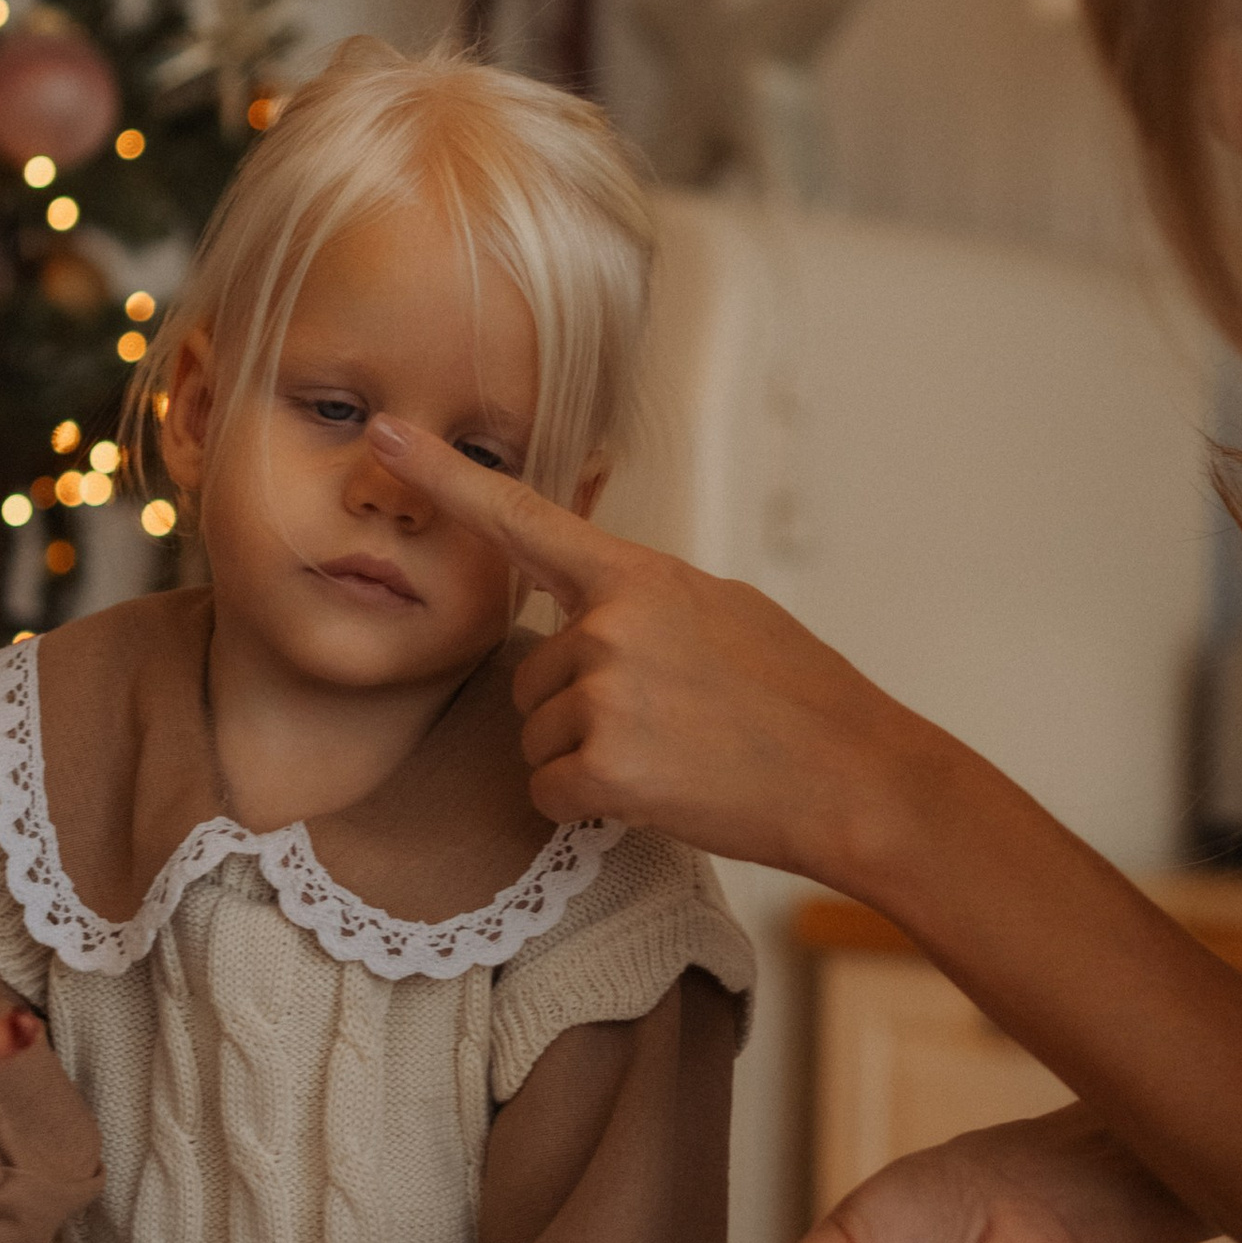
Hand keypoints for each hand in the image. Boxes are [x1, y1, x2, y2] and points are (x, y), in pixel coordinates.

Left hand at [365, 414, 935, 879]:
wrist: (857, 778)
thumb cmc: (803, 699)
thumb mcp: (726, 612)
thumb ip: (646, 603)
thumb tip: (598, 615)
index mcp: (639, 578)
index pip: (523, 518)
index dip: (445, 477)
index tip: (384, 437)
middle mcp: (610, 627)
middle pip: (533, 676)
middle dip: (580, 709)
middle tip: (670, 724)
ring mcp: (606, 695)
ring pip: (539, 738)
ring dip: (590, 759)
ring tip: (678, 757)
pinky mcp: (605, 768)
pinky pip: (551, 792)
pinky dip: (591, 806)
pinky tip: (661, 795)